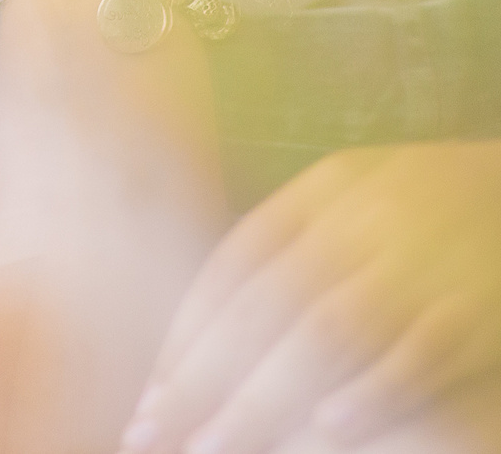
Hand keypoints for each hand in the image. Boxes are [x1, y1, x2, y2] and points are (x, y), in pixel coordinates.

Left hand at [123, 142, 500, 453]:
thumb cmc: (441, 206)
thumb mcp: (364, 195)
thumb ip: (297, 246)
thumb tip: (212, 319)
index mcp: (327, 190)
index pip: (234, 266)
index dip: (186, 333)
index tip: (150, 393)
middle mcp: (363, 219)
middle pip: (265, 307)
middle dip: (201, 378)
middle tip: (152, 435)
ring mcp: (421, 260)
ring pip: (326, 335)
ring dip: (264, 398)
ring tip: (213, 447)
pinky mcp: (478, 304)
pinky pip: (419, 352)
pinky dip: (373, 391)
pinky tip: (327, 431)